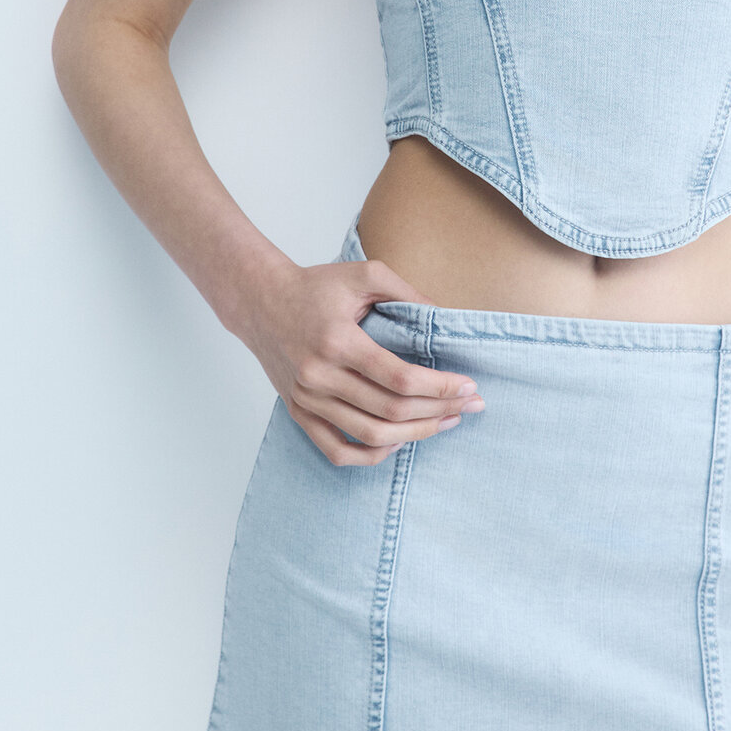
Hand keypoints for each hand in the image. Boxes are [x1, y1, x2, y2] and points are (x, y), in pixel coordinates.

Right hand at [238, 254, 484, 465]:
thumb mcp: (364, 274)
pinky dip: (372, 456)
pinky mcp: (299, 413)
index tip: (468, 385)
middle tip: (470, 405)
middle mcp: (319, 376)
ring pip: (371, 436)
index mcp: (338, 341)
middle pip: (391, 410)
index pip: (399, 378)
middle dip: (439, 410)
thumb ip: (407, 293)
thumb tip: (446, 318)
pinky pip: (337, 452)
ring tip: (447, 422)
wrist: (260, 301)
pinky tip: (400, 443)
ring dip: (416, 434)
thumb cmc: (315, 285)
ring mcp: (307, 400)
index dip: (440, 387)